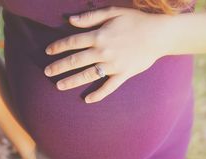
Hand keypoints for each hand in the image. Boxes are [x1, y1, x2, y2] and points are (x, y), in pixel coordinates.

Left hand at [44, 6, 169, 102]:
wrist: (158, 34)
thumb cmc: (135, 20)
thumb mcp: (112, 11)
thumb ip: (90, 17)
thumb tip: (69, 20)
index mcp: (99, 35)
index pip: (72, 42)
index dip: (58, 46)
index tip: (47, 52)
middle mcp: (103, 51)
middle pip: (75, 60)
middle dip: (59, 67)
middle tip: (46, 73)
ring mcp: (112, 65)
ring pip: (87, 75)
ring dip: (72, 81)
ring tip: (59, 86)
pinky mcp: (123, 75)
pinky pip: (108, 87)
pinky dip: (98, 94)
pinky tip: (87, 100)